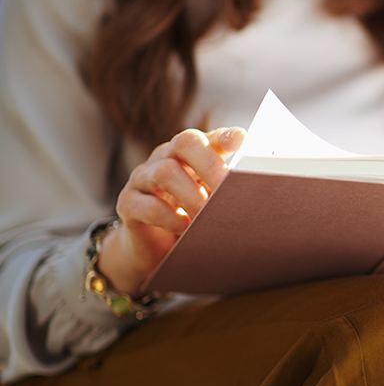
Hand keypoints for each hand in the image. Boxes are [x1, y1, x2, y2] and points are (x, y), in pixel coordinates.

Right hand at [98, 127, 245, 295]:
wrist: (156, 249)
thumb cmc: (192, 218)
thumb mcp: (211, 199)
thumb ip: (227, 186)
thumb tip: (254, 184)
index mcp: (188, 153)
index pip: (205, 136)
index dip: (222, 137)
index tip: (241, 140)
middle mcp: (164, 158)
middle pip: (184, 144)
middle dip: (210, 165)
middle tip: (229, 191)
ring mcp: (142, 178)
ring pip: (165, 172)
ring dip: (192, 195)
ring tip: (208, 215)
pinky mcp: (127, 203)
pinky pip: (146, 204)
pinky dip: (169, 217)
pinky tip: (185, 228)